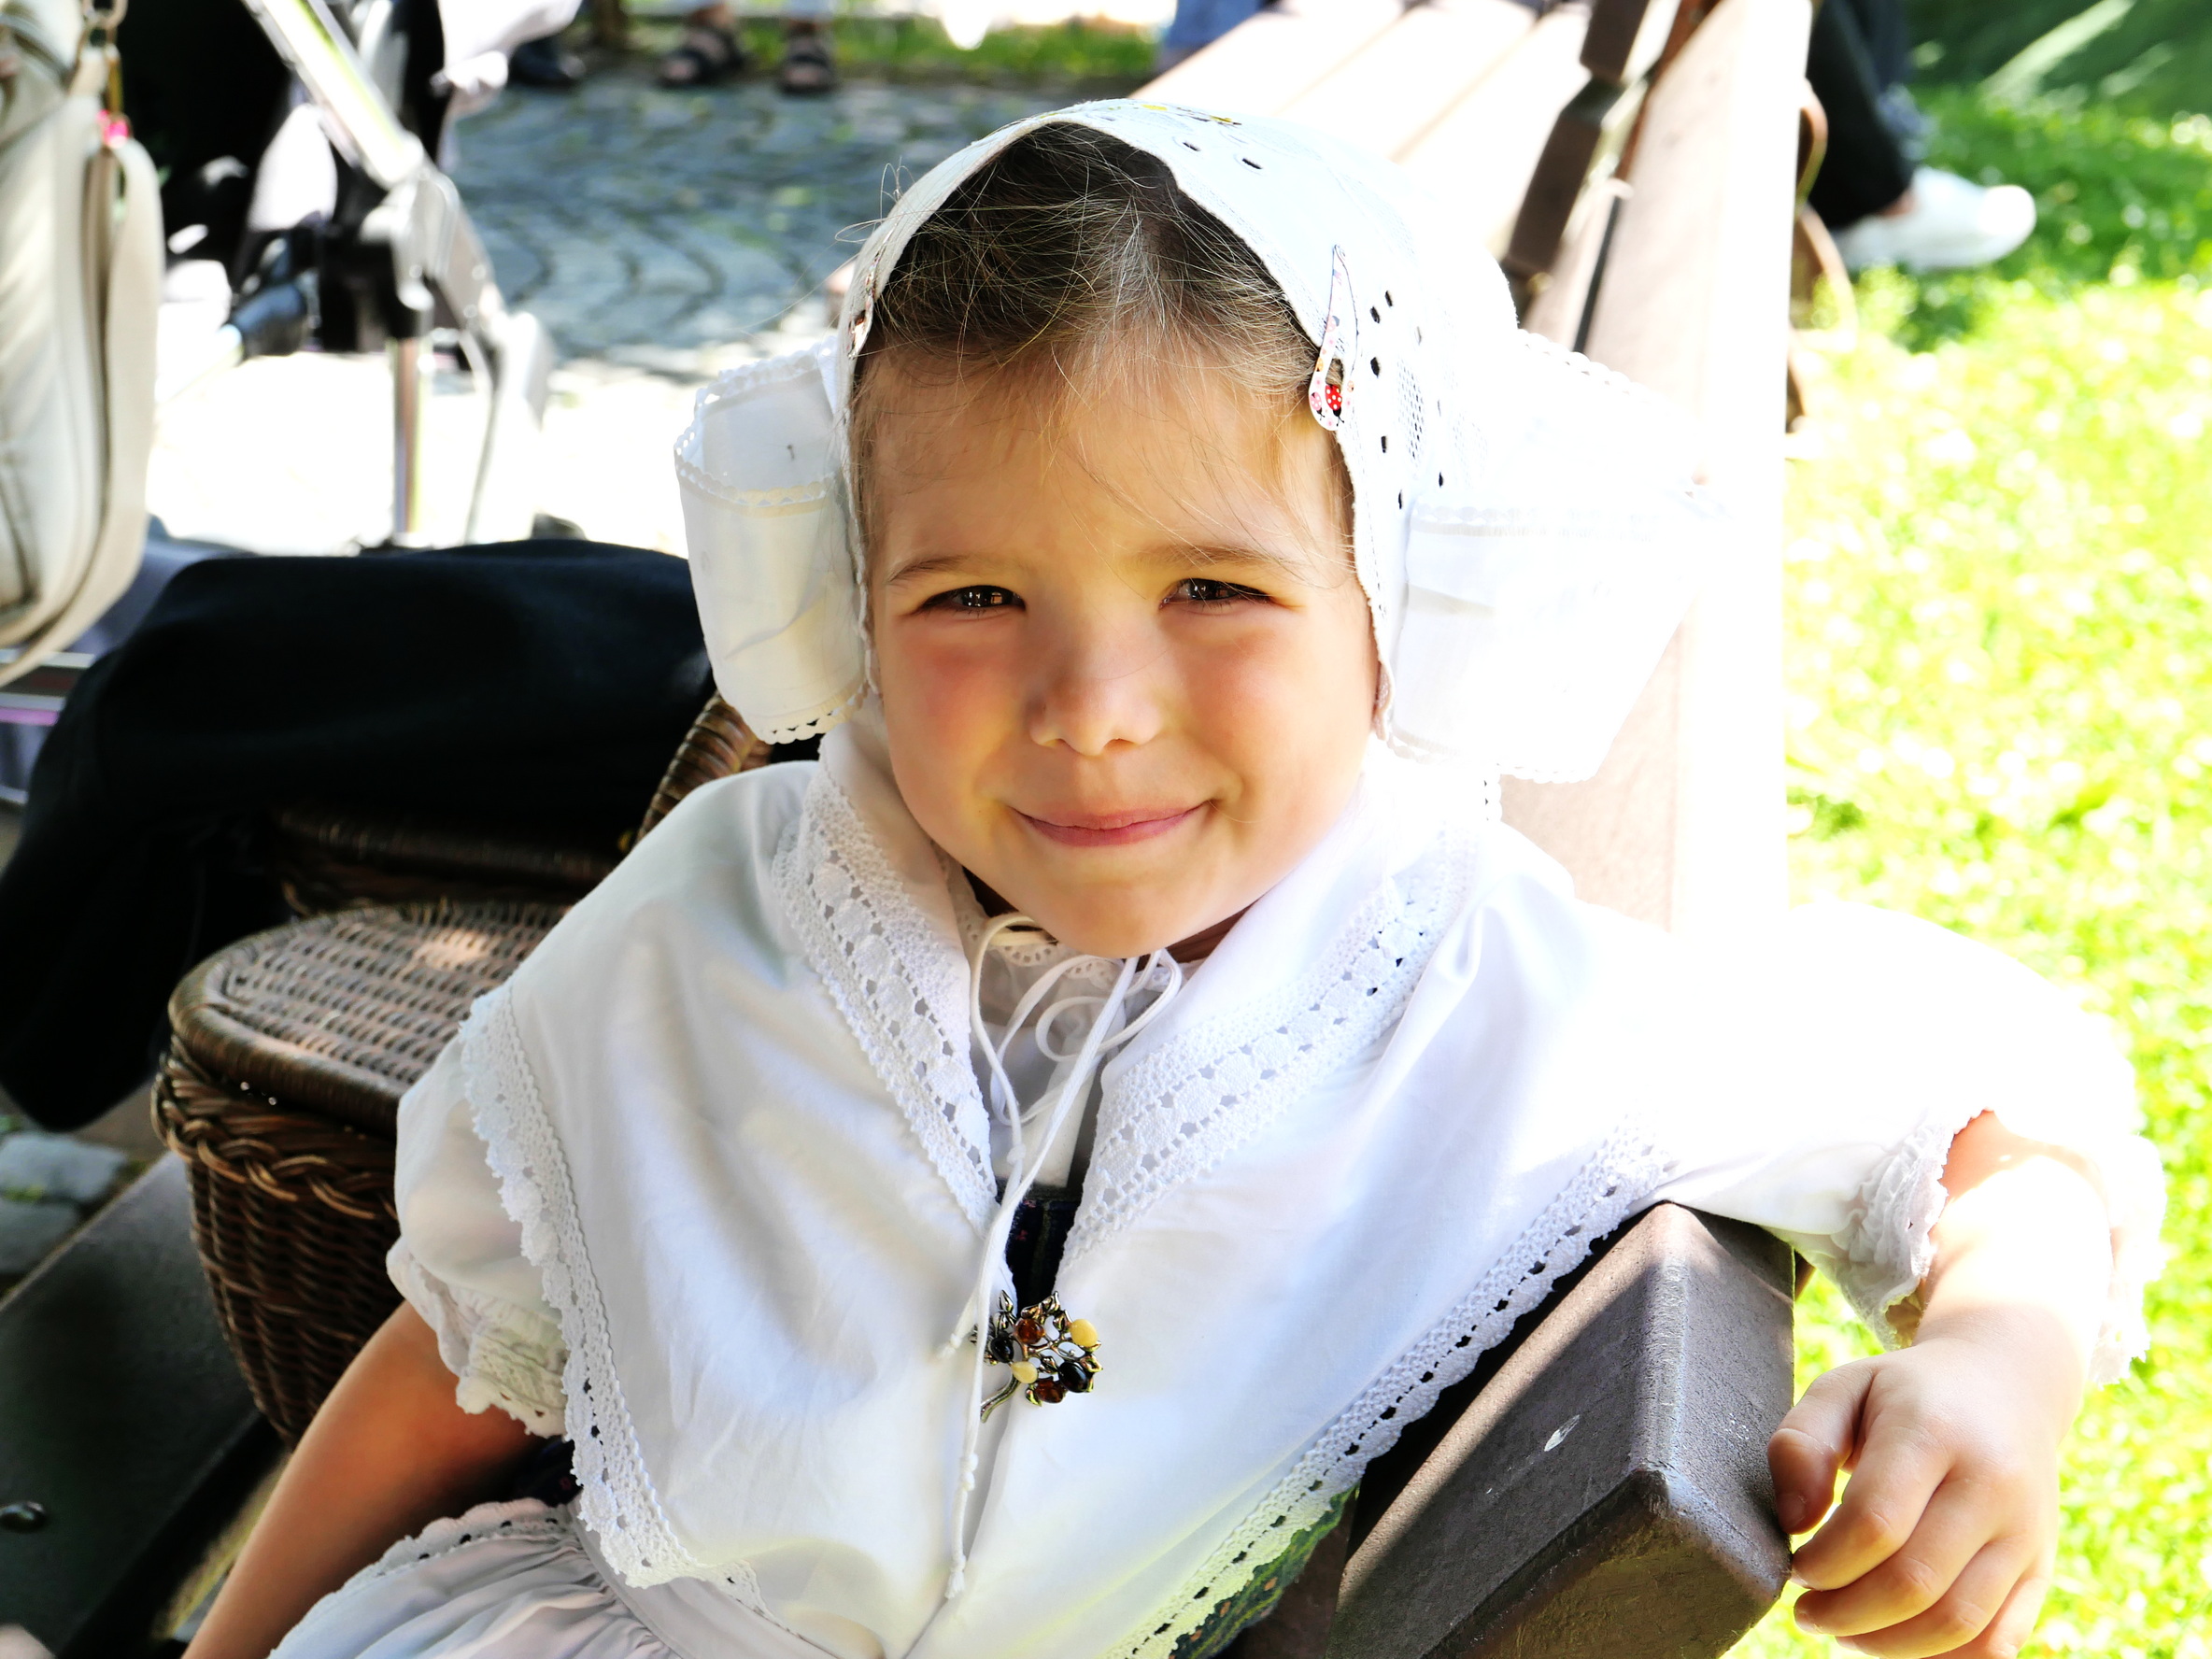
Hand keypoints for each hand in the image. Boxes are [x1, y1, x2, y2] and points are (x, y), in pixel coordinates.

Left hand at [1770, 1319, 2067, 1656]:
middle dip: (1846, 1613)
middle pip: (1915, 1582)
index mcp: (1934, 1430)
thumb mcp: (1841, 1388)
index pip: (1876, 1523)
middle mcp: (1992, 1483)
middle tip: (1809, 1612)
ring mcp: (2025, 1531)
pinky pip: (1998, 1640)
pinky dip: (1943, 1657)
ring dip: (1888, 1644)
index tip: (1796, 1567)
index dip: (1825, 1561)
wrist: (2004, 1385)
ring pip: (1958, 1621)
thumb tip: (1795, 1523)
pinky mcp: (2041, 1567)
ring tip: (1844, 1634)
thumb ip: (1800, 1443)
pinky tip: (1896, 1640)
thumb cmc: (1901, 1394)